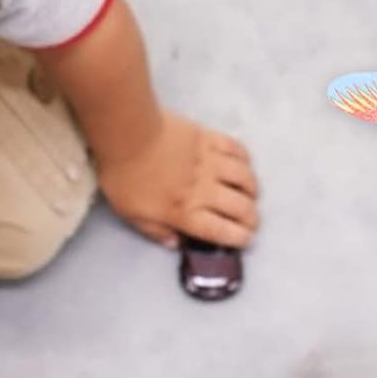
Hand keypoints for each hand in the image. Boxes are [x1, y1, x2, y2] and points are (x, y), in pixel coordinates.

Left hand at [96, 110, 258, 249]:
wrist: (128, 133)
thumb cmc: (124, 176)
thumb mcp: (131, 214)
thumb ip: (155, 231)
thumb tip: (177, 244)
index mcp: (185, 212)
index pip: (222, 231)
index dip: (239, 238)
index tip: (246, 240)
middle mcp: (204, 191)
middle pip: (241, 208)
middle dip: (252, 219)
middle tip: (251, 221)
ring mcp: (210, 163)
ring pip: (244, 178)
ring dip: (252, 190)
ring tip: (250, 194)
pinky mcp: (209, 139)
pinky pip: (236, 149)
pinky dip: (245, 159)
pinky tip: (244, 164)